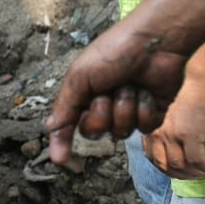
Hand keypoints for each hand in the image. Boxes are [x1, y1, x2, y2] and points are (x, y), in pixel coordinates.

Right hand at [46, 25, 187, 163]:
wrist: (155, 43)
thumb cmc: (113, 52)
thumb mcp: (80, 75)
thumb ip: (65, 105)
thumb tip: (50, 128)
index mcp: (84, 96)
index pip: (70, 125)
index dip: (63, 141)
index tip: (60, 160)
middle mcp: (105, 106)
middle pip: (96, 132)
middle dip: (102, 112)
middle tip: (109, 91)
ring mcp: (129, 111)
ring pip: (122, 131)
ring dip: (126, 107)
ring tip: (132, 85)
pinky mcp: (153, 113)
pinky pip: (145, 127)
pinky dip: (145, 109)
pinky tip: (149, 91)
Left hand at [140, 75, 204, 178]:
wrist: (195, 82)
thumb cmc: (186, 97)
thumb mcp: (171, 117)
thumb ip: (168, 133)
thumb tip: (177, 152)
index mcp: (152, 130)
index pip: (152, 159)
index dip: (167, 170)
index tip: (180, 171)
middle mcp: (159, 135)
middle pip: (166, 167)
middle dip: (182, 176)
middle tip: (196, 175)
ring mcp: (173, 135)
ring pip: (182, 167)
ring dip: (196, 174)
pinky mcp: (189, 134)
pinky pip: (197, 160)